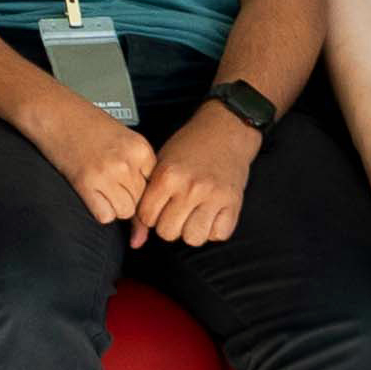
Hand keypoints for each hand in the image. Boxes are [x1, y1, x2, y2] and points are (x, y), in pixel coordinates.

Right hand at [29, 92, 159, 226]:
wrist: (51, 111)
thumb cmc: (82, 121)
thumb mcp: (121, 136)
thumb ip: (136, 162)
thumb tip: (145, 195)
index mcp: (139, 147)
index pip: (155, 186)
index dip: (140, 188)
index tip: (129, 185)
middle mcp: (127, 162)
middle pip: (141, 201)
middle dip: (127, 197)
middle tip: (110, 183)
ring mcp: (107, 173)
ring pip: (125, 211)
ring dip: (114, 206)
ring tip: (100, 187)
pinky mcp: (85, 184)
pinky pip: (104, 216)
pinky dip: (99, 210)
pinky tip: (90, 193)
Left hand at [135, 104, 259, 249]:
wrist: (224, 131)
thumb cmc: (190, 146)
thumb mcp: (160, 162)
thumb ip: (147, 196)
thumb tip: (136, 239)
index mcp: (168, 176)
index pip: (146, 217)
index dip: (149, 216)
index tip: (156, 208)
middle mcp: (190, 188)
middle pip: (168, 232)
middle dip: (168, 226)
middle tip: (174, 212)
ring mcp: (213, 197)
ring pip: (193, 238)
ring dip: (191, 231)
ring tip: (192, 216)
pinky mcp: (234, 203)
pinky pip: (218, 235)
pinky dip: (213, 230)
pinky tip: (209, 216)